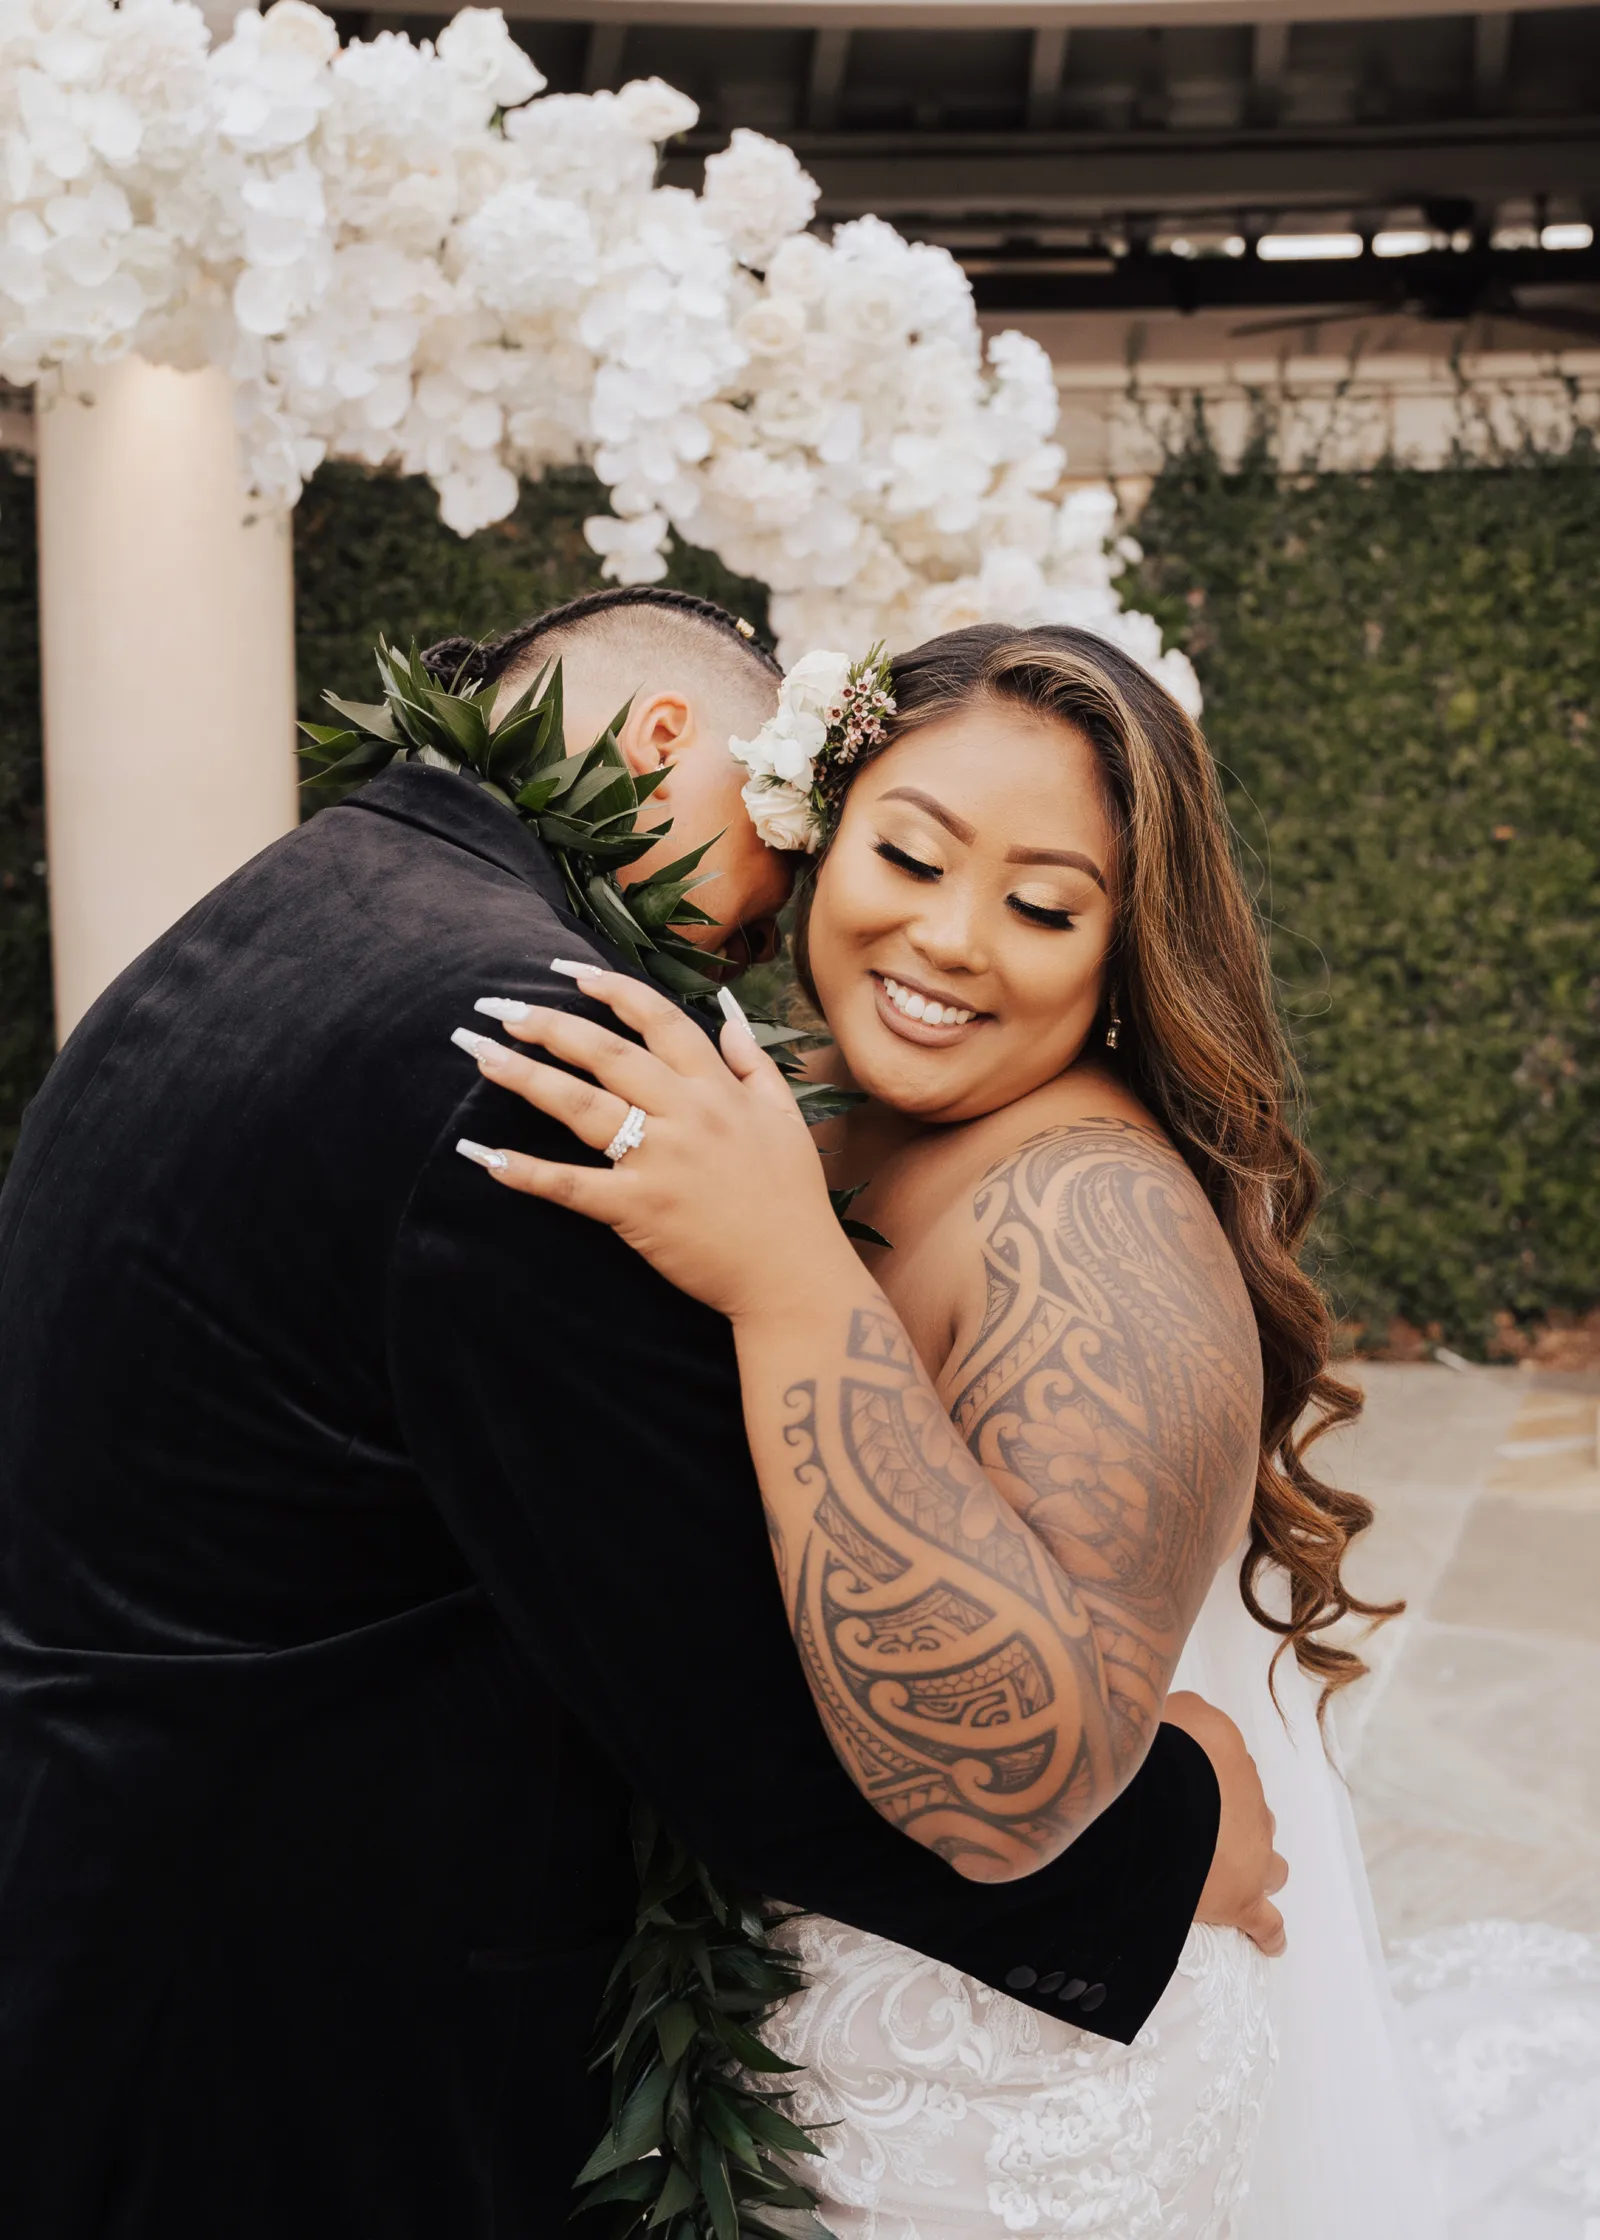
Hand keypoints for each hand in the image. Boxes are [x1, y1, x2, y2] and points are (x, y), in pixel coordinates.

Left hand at [452, 969, 851, 1322]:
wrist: (794, 1274)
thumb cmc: (792, 1200)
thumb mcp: (786, 1119)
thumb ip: (755, 1066)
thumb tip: (730, 1022)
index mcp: (718, 1090)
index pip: (659, 1021)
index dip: (612, 991)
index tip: (569, 973)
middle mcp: (686, 1115)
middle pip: (607, 1054)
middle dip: (550, 1025)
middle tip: (500, 1007)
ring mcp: (660, 1161)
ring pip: (582, 1107)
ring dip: (526, 1077)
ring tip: (480, 1054)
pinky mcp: (638, 1210)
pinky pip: (572, 1185)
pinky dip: (526, 1171)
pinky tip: (484, 1154)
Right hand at [1163, 1691, 1287, 1956]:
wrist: (1165, 1795)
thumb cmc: (1163, 1750)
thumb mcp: (1172, 1710)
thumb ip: (1178, 1716)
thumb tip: (1178, 1721)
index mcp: (1227, 1756)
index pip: (1226, 1765)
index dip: (1206, 1777)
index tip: (1187, 1783)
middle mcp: (1248, 1803)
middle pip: (1253, 1817)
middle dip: (1236, 1825)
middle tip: (1200, 1830)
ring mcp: (1252, 1855)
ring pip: (1270, 1866)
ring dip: (1256, 1869)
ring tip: (1232, 1877)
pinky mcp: (1242, 1900)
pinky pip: (1265, 1924)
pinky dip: (1268, 1933)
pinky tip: (1266, 1941)